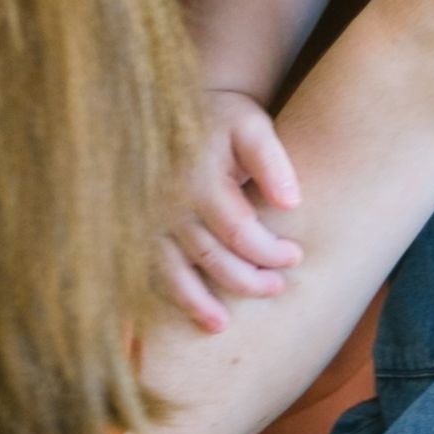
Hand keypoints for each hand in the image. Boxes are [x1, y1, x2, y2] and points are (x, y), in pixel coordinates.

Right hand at [162, 92, 304, 334]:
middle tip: (277, 287)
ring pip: (172, 271)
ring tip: (222, 325)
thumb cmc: (224, 121)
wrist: (175, 108)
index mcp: (199, 178)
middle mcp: (167, 202)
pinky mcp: (138, 228)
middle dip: (246, 280)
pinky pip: (151, 269)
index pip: (240, 230)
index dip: (270, 251)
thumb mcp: (252, 127)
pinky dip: (168, 294)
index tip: (295, 256)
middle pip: (210, 256)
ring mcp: (147, 219)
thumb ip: (272, 161)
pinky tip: (187, 312)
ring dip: (197, 302)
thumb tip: (292, 203)